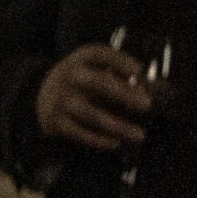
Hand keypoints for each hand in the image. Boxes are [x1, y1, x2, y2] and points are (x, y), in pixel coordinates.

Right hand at [35, 42, 150, 149]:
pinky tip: (115, 143)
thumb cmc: (82, 80)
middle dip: (124, 94)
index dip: (120, 62)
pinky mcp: (55, 121)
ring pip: (91, 114)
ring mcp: (61, 99)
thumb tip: (157, 89)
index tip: (139, 71)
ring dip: (117, 126)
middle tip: (147, 105)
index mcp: (81, 59)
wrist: (39, 94)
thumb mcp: (95, 67)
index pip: (100, 54)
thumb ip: (122, 75)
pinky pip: (79, 132)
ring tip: (139, 135)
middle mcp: (69, 76)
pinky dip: (98, 139)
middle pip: (98, 83)